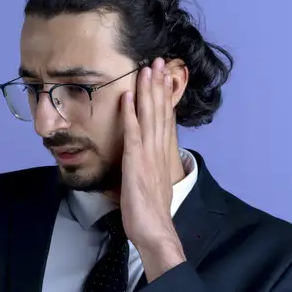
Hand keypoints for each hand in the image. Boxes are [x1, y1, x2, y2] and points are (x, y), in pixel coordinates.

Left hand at [119, 58, 186, 274]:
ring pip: (149, 116)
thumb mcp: (151, 186)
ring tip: (147, 69)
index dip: (164, 97)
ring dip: (147, 92)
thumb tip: (143, 165)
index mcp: (162, 155)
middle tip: (159, 61)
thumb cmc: (150, 214)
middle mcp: (158, 151)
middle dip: (158, 85)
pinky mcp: (135, 163)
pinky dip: (130, 114)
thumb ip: (148, 170)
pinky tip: (126, 97)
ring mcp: (148, 155)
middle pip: (160, 111)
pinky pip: (132, 133)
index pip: (165, 120)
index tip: (164, 77)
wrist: (155, 230)